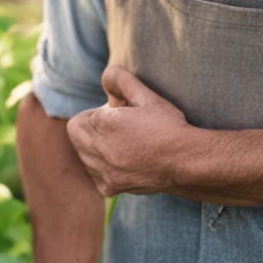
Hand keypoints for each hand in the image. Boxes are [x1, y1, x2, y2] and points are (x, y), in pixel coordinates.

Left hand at [67, 65, 191, 196]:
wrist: (185, 162)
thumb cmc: (168, 127)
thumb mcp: (148, 96)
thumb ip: (121, 80)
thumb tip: (104, 76)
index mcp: (104, 124)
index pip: (84, 116)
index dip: (104, 112)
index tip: (123, 114)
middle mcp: (98, 149)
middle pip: (77, 134)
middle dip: (93, 127)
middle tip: (120, 127)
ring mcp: (102, 171)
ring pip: (83, 154)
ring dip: (96, 147)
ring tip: (126, 143)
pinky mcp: (109, 186)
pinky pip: (95, 173)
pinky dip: (104, 167)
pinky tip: (126, 161)